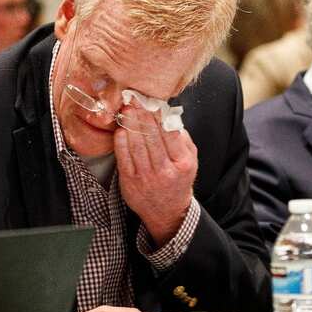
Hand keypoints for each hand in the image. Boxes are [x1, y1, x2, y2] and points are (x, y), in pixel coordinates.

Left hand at [114, 106, 196, 246]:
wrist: (167, 211)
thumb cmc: (178, 179)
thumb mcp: (191, 160)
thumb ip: (183, 138)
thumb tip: (169, 116)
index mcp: (183, 163)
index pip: (169, 133)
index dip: (158, 115)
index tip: (151, 102)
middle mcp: (165, 171)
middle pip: (151, 137)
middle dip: (142, 116)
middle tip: (134, 100)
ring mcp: (146, 178)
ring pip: (136, 145)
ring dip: (130, 125)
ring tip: (126, 111)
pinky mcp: (130, 182)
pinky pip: (123, 157)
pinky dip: (121, 142)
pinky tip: (121, 130)